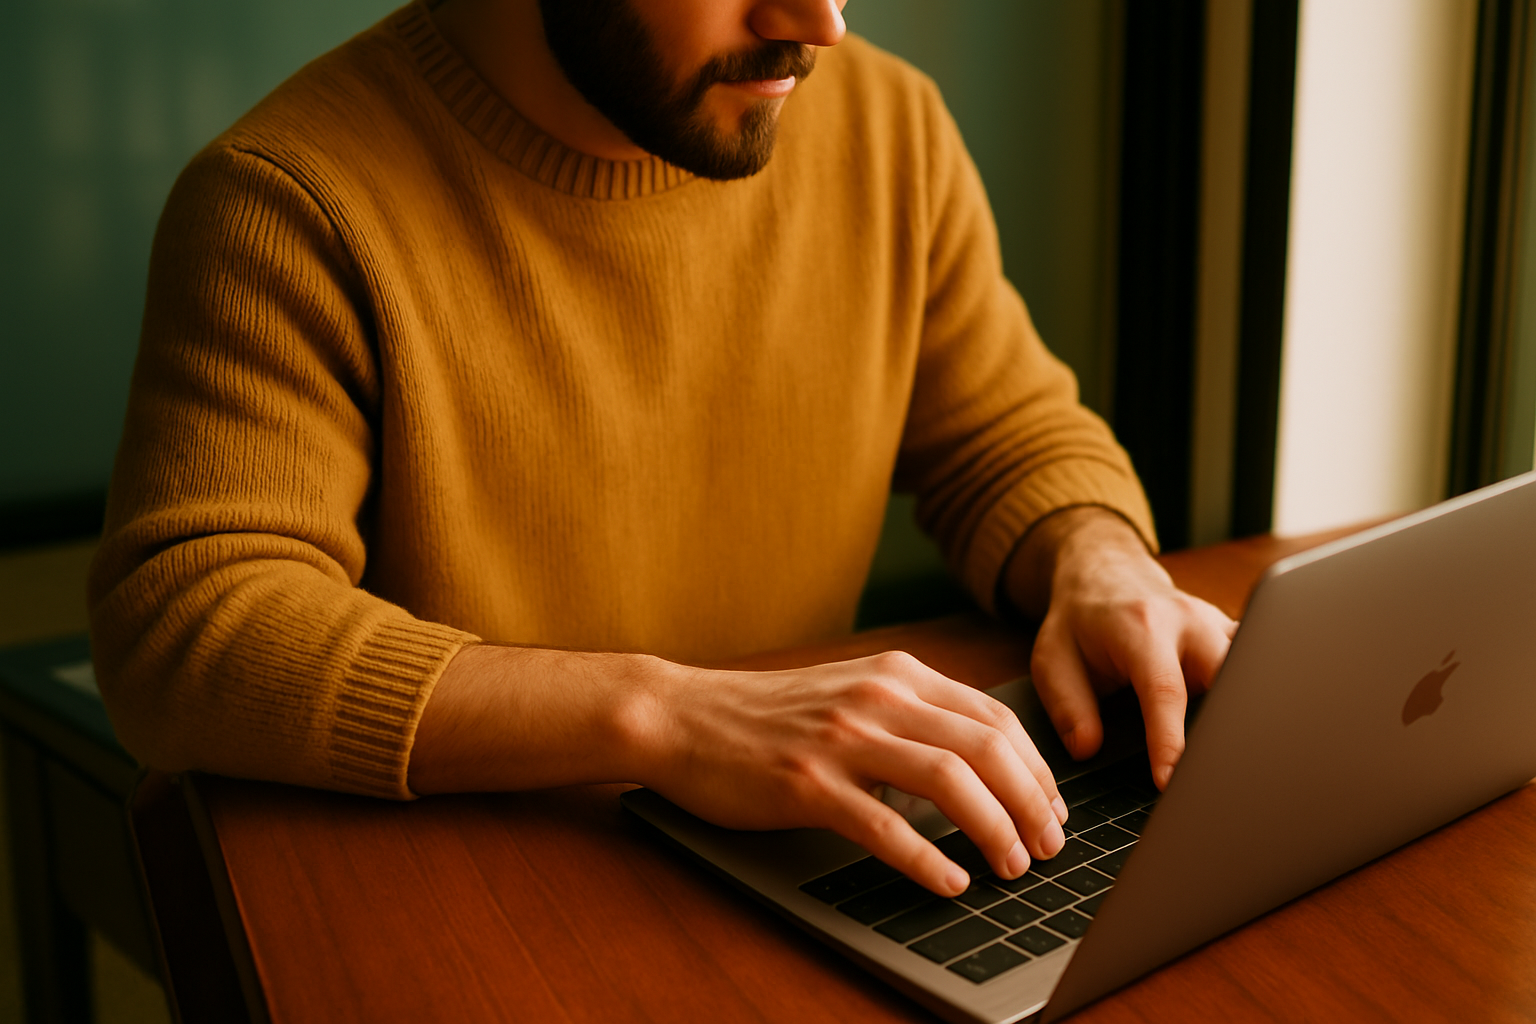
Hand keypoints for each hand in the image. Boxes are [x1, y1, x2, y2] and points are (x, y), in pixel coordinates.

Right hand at [635, 652, 1069, 895]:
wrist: (682, 715)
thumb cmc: (766, 715)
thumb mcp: (850, 692)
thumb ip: (910, 713)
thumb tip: (979, 761)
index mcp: (896, 675)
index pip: (995, 718)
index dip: (1037, 770)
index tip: (1053, 809)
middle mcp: (877, 697)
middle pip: (987, 748)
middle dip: (1032, 804)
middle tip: (1049, 846)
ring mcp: (842, 739)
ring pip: (950, 781)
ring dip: (994, 829)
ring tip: (1011, 865)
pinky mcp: (807, 783)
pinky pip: (884, 825)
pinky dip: (928, 859)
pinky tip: (950, 881)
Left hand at [1006, 508, 1237, 788]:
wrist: (1106, 574)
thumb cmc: (1079, 621)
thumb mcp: (1052, 658)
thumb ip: (1068, 705)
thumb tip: (1087, 749)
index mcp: (1142, 627)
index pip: (1165, 691)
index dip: (1171, 740)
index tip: (1170, 780)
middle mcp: (1188, 621)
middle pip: (1229, 676)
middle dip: (1230, 726)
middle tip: (1221, 779)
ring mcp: (1216, 624)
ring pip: (1254, 669)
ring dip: (1251, 711)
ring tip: (1246, 764)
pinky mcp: (1231, 634)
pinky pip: (1256, 665)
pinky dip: (1256, 696)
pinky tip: (1253, 732)